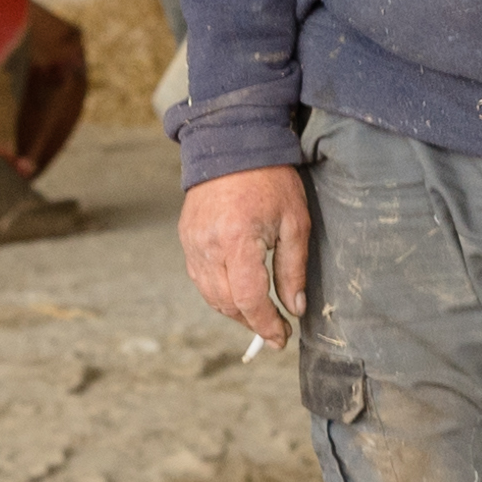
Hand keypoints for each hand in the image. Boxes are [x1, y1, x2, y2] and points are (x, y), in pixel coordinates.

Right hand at [182, 165, 310, 347]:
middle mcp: (208, 245)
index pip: (249, 299)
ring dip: (234, 311)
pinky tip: (238, 293)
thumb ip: (293, 269)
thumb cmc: (271, 180)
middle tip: (275, 332)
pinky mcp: (186, 237)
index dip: (266, 325)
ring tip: (259, 316)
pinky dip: (218, 293)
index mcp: (237, 240)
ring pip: (209, 295)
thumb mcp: (295, 222)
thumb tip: (296, 308)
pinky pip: (199, 278)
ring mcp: (192, 242)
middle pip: (226, 303)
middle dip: (251, 323)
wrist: (234, 142)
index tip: (281, 339)